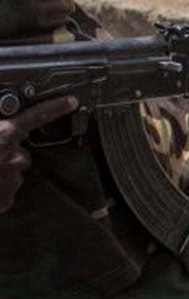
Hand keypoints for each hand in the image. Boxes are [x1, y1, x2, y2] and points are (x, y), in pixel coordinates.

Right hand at [0, 96, 77, 211]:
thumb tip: (5, 124)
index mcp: (3, 134)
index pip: (35, 116)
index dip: (55, 107)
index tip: (72, 101)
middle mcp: (13, 155)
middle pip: (20, 151)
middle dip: (6, 153)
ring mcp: (12, 178)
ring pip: (13, 171)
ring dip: (0, 171)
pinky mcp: (7, 198)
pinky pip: (7, 190)